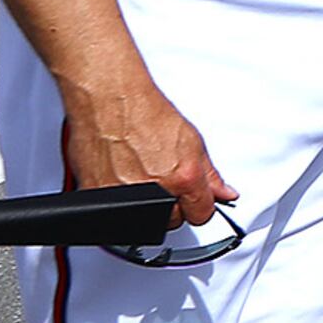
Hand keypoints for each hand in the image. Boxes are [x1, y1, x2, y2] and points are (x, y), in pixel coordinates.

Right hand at [61, 78, 238, 227]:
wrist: (111, 101)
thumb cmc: (146, 113)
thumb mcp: (192, 140)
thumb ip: (210, 174)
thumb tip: (225, 194)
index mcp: (184, 178)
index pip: (202, 214)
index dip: (200, 205)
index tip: (196, 199)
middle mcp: (156, 190)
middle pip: (174, 220)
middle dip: (174, 206)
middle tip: (166, 181)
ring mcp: (124, 197)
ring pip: (145, 221)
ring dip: (147, 208)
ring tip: (144, 178)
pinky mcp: (97, 197)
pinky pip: (115, 215)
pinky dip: (119, 203)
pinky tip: (124, 178)